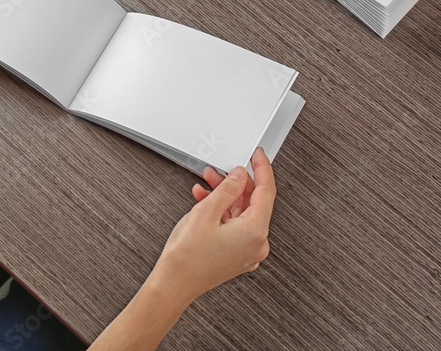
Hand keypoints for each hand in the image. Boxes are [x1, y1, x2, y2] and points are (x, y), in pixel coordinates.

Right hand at [151, 148, 275, 305]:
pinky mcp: (237, 255)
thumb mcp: (206, 212)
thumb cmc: (187, 257)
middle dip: (235, 183)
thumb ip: (227, 189)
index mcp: (255, 231)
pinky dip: (223, 212)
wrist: (174, 284)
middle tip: (220, 170)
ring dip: (225, 197)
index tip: (257, 155)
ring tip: (207, 185)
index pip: (266, 191)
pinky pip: (236, 226)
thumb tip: (240, 175)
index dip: (262, 168)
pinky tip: (206, 202)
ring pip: (242, 214)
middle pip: (253, 202)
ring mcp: (248, 252)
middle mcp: (257, 243)